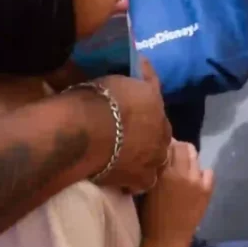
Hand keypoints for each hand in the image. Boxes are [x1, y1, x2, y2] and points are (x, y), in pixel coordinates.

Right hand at [93, 63, 171, 193]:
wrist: (85, 132)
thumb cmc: (97, 100)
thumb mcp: (118, 78)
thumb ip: (133, 79)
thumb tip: (140, 64)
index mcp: (156, 101)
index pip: (157, 106)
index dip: (148, 112)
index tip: (138, 115)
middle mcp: (162, 129)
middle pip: (161, 134)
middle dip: (151, 136)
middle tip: (133, 139)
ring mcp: (155, 155)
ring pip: (156, 159)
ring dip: (146, 159)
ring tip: (129, 161)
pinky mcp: (142, 178)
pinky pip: (143, 182)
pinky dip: (135, 180)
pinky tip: (124, 179)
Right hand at [138, 140, 213, 244]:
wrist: (167, 238)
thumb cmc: (150, 215)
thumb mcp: (147, 188)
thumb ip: (153, 169)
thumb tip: (159, 153)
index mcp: (161, 172)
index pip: (166, 145)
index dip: (165, 143)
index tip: (163, 145)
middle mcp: (180, 172)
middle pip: (182, 147)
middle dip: (178, 147)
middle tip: (174, 153)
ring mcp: (195, 180)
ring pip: (194, 156)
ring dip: (189, 157)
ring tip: (184, 166)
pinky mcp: (207, 189)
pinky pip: (208, 171)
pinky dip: (201, 173)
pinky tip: (195, 180)